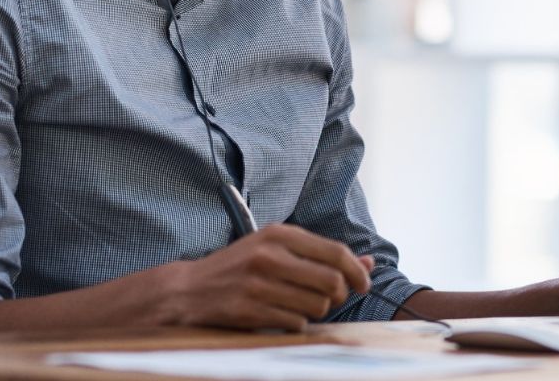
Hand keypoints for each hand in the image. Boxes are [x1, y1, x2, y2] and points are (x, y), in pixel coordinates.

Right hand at [164, 224, 373, 330]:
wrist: (189, 289)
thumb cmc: (240, 267)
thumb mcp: (277, 248)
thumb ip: (321, 254)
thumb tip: (369, 263)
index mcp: (279, 234)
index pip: (336, 253)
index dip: (357, 272)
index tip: (364, 284)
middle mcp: (270, 256)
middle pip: (331, 282)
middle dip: (338, 295)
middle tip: (329, 298)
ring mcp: (258, 284)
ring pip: (317, 306)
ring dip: (316, 311)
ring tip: (299, 304)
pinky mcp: (250, 310)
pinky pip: (296, 323)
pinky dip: (296, 323)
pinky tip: (281, 314)